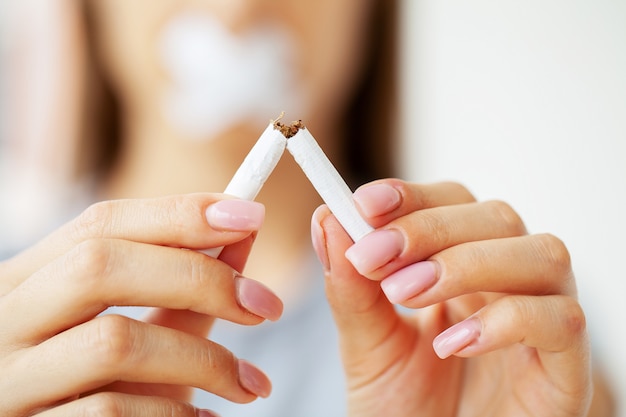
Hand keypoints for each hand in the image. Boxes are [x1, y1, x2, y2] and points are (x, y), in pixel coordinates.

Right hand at [0, 194, 282, 416]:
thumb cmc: (104, 387)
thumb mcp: (138, 332)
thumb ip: (182, 289)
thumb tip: (243, 232)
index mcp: (28, 280)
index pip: (101, 223)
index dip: (180, 213)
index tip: (251, 216)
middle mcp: (6, 320)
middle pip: (100, 266)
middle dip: (199, 278)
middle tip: (266, 305)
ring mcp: (9, 381)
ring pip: (114, 342)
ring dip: (204, 359)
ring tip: (250, 383)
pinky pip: (110, 412)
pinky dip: (174, 412)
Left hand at [312, 179, 591, 416]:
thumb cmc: (404, 406)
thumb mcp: (366, 345)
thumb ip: (350, 287)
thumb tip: (327, 218)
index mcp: (462, 267)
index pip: (452, 203)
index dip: (414, 195)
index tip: (365, 203)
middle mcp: (508, 282)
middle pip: (496, 217)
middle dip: (430, 228)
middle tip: (374, 257)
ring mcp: (543, 321)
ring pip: (541, 254)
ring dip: (467, 264)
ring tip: (406, 294)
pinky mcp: (566, 370)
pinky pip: (562, 321)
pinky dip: (506, 320)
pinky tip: (452, 343)